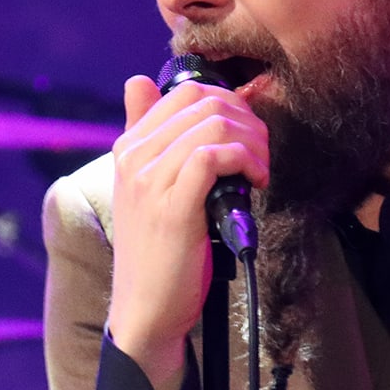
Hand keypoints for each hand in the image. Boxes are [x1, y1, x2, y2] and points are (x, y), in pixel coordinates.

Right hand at [105, 73, 268, 389]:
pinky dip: (245, 161)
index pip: (185, 92)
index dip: (229, 103)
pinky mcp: (172, 208)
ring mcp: (149, 182)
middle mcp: (133, 157)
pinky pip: (214, 157)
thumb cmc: (158, 249)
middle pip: (205, 104)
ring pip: (214, 127)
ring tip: (260, 170)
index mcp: (128, 147)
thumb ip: (145, 134)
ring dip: (253, 142)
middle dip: (248, 122)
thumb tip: (139, 81)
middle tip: (261, 154)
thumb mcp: (147, 186)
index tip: (247, 134)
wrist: (146, 308)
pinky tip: (255, 181)